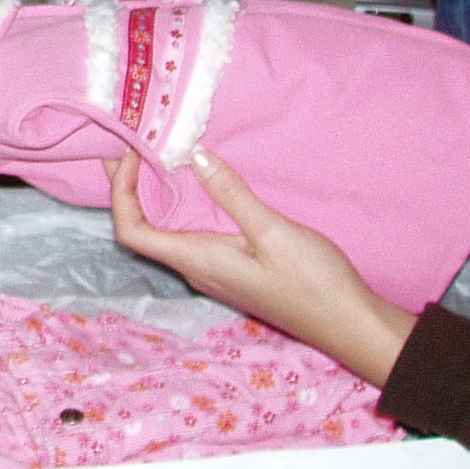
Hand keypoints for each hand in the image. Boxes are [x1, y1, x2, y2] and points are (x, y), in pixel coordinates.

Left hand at [107, 150, 417, 386]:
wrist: (350, 324)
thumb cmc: (315, 283)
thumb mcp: (273, 232)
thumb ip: (232, 194)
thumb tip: (194, 157)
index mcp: (197, 261)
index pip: (132, 230)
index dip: (120, 192)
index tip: (131, 154)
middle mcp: (196, 268)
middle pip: (143, 227)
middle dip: (130, 185)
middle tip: (132, 143)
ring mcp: (213, 271)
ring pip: (167, 230)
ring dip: (156, 194)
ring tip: (157, 155)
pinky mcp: (232, 268)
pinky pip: (192, 233)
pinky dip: (183, 204)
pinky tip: (197, 184)